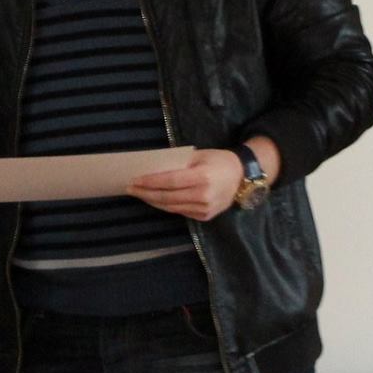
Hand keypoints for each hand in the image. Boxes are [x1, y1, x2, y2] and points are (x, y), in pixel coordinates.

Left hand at [127, 148, 244, 220]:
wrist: (242, 177)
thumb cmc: (217, 161)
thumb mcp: (198, 155)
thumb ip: (176, 163)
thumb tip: (151, 169)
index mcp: (203, 177)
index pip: (170, 181)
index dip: (150, 182)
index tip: (133, 179)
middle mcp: (204, 195)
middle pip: (167, 196)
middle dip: (145, 192)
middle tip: (129, 188)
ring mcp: (205, 208)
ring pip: (171, 207)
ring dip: (152, 200)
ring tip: (138, 193)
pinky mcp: (205, 216)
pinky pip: (179, 211)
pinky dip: (165, 205)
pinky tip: (154, 199)